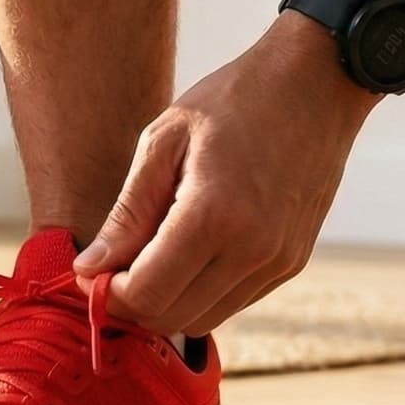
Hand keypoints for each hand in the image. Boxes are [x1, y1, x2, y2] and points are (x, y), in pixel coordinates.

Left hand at [74, 15, 377, 333]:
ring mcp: (277, 261)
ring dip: (165, 304)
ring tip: (145, 262)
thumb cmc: (232, 101)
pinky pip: (233, 302)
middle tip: (109, 273)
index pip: (146, 292)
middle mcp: (252, 249)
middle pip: (173, 317)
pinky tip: (186, 256)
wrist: (316, 84)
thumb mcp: (163, 142)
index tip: (88, 274)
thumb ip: (127, 215)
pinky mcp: (292, 263)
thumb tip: (88, 269)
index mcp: (213, 214)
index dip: (108, 295)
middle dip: (131, 305)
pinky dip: (200, 294)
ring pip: (204, 320)